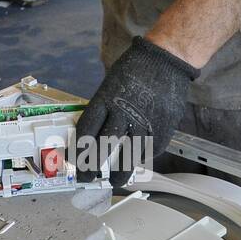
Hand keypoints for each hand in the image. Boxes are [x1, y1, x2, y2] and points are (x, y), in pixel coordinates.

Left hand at [76, 36, 198, 188]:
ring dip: (120, 172)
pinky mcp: (162, 127)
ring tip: (115, 181)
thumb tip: (90, 133)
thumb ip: (102, 109)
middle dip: (93, 166)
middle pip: (104, 147)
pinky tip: (138, 160)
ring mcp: (144, 121)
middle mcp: (123, 112)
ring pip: (129, 155)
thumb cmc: (135, 69)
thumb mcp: (110, 84)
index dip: (78, 151)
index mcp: (106, 99)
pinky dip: (142, 156)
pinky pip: (150, 149)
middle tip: (88, 178)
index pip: (86, 131)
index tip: (74, 162)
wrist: (166, 59)